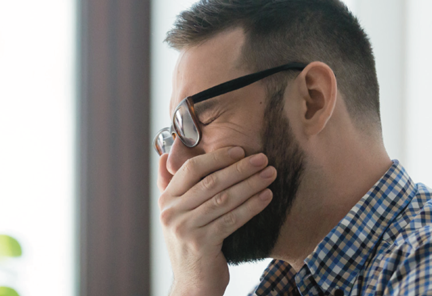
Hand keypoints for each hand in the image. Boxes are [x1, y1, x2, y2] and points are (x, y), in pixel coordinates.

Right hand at [157, 146, 276, 295]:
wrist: (192, 285)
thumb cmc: (191, 247)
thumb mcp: (175, 216)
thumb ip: (170, 187)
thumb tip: (162, 156)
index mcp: (166, 201)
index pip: (191, 169)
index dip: (216, 157)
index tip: (239, 150)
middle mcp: (172, 213)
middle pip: (211, 182)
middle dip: (240, 168)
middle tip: (263, 159)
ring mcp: (185, 229)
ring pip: (224, 199)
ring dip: (250, 184)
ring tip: (269, 175)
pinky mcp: (202, 243)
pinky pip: (232, 219)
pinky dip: (251, 206)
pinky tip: (266, 198)